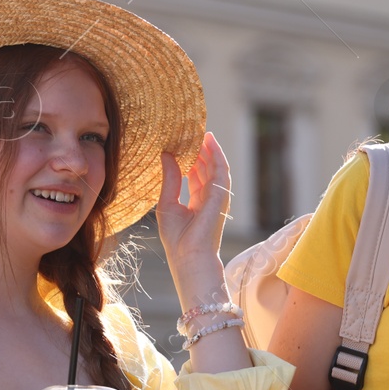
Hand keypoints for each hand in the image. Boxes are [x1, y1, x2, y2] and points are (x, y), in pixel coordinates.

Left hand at [156, 130, 232, 305]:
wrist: (189, 257)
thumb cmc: (177, 239)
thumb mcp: (167, 204)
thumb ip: (170, 179)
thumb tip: (166, 155)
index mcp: (196, 202)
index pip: (195, 175)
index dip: (192, 159)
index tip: (184, 143)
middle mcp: (208, 198)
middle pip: (207, 168)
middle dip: (202, 150)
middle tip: (194, 132)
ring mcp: (217, 197)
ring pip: (216, 167)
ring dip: (211, 150)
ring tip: (204, 133)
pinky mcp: (221, 196)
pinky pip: (221, 170)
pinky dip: (217, 155)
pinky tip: (210, 142)